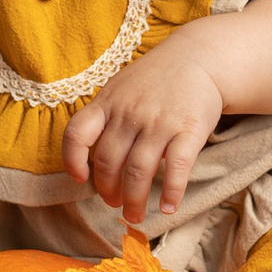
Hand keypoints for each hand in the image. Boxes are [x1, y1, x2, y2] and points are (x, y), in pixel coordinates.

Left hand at [63, 38, 224, 217]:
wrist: (198, 58)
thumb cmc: (155, 79)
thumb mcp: (120, 87)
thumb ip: (105, 117)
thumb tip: (90, 159)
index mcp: (108, 103)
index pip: (77, 134)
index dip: (72, 160)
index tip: (80, 178)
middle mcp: (130, 113)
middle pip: (108, 162)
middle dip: (108, 190)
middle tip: (114, 203)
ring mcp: (159, 122)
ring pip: (137, 171)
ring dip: (134, 200)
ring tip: (135, 214)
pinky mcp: (189, 129)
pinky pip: (177, 168)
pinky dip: (171, 192)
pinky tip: (168, 207)